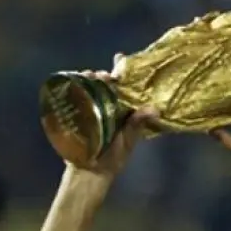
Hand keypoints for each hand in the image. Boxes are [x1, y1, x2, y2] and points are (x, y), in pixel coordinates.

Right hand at [68, 55, 157, 180]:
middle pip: (104, 84)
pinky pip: (75, 98)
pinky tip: (74, 83)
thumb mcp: (128, 140)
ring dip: (88, 79)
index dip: (122, 70)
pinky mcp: (77, 116)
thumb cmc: (113, 158)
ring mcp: (90, 110)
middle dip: (103, 75)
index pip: (123, 86)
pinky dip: (74, 88)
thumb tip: (155, 109)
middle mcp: (106, 106)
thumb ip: (138, 124)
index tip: (120, 57)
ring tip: (89, 76)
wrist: (91, 173)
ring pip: (89, 88)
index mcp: (121, 109)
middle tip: (103, 75)